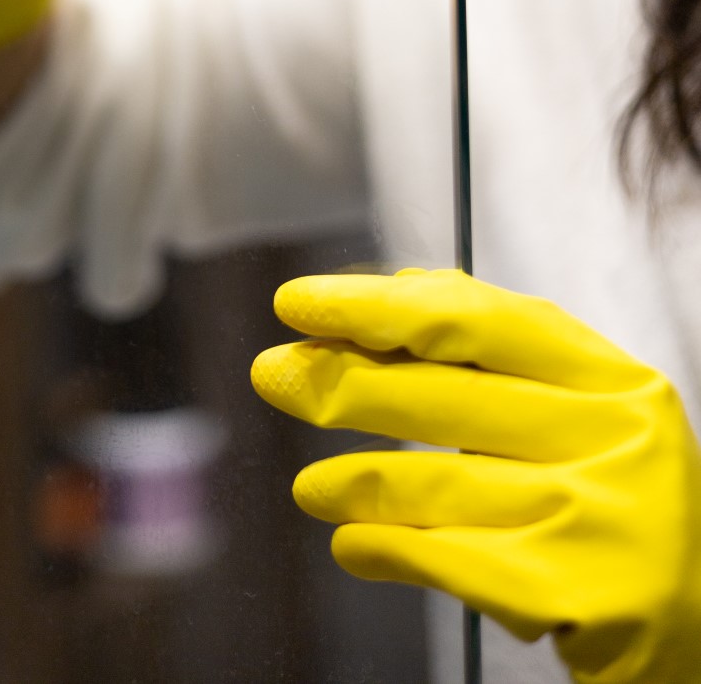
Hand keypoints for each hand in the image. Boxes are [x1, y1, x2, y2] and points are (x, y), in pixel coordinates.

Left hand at [251, 268, 700, 682]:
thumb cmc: (616, 497)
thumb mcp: (582, 412)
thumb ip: (499, 355)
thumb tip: (389, 296)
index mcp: (609, 376)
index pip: (471, 319)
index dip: (372, 304)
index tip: (300, 304)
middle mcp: (611, 437)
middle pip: (440, 394)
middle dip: (339, 381)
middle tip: (274, 375)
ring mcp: (596, 517)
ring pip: (434, 483)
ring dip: (350, 481)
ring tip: (308, 487)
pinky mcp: (574, 594)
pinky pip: (445, 558)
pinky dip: (383, 547)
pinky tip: (352, 543)